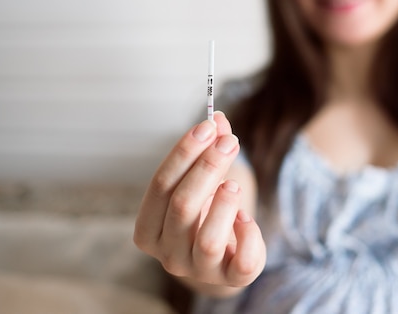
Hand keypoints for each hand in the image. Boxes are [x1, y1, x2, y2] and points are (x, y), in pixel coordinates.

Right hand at [134, 111, 265, 290]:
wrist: (222, 257)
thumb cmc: (205, 215)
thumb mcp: (203, 182)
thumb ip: (208, 151)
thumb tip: (218, 118)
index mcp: (149, 229)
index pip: (160, 185)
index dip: (184, 152)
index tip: (207, 126)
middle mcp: (168, 254)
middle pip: (182, 206)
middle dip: (208, 167)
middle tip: (229, 141)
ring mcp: (199, 270)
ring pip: (208, 239)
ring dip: (224, 204)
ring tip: (233, 185)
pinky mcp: (230, 279)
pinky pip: (241, 261)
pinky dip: (248, 234)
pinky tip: (246, 218)